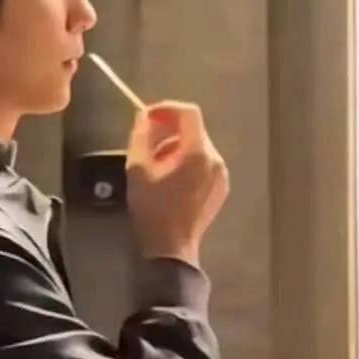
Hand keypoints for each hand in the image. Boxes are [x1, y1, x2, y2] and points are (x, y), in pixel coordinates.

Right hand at [126, 102, 228, 266]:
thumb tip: (143, 117)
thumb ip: (140, 137)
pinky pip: (204, 164)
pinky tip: (171, 180)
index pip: (189, 113)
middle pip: (194, 131)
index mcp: (198, 153)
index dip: (167, 109)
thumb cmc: (152, 210)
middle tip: (146, 144)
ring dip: (177, 148)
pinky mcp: (220, 188)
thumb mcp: (137, 171)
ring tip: (156, 167)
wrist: (171, 249)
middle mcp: (215, 160)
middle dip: (169, 132)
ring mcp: (221, 175)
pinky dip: (187, 163)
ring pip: (199, 148)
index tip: (148, 116)